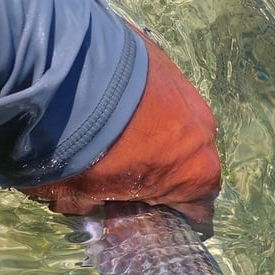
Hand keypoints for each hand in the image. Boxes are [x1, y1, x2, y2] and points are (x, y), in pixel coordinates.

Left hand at [21, 28, 220, 227]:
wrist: (70, 71)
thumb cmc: (87, 147)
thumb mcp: (82, 193)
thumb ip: (93, 203)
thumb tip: (85, 202)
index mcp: (197, 175)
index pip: (199, 210)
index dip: (172, 215)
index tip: (148, 211)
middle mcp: (204, 133)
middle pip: (190, 162)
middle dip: (164, 169)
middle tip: (128, 169)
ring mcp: (189, 92)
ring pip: (178, 124)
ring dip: (156, 131)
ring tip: (118, 127)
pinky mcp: (166, 59)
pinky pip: (160, 91)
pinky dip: (143, 99)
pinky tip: (111, 98)